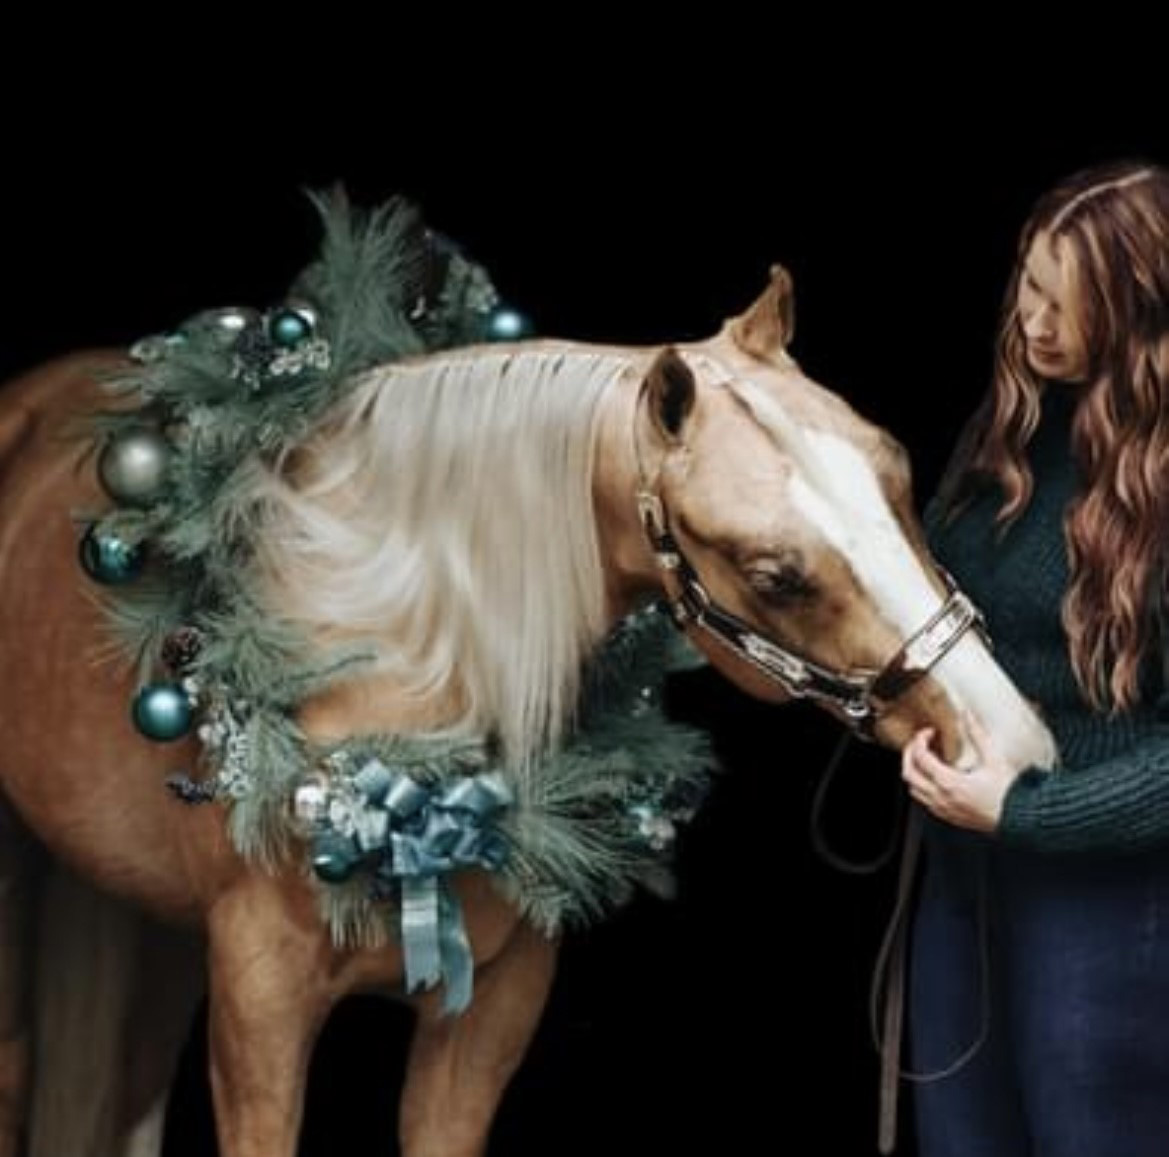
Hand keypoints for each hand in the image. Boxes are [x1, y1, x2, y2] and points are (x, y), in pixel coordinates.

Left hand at [900, 715, 1017, 832]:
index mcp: (949, 782)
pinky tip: (934, 778)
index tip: (929, 732)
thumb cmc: (1009, 794)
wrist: (1021, 819)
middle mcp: (941, 797)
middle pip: (908, 773)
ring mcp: (943, 809)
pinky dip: (921, 786)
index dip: (920, 739)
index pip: (919, 756)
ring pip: (913, 789)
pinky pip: (924, 801)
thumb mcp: (994, 759)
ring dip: (913, 771)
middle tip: (918, 743)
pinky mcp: (948, 816)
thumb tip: (967, 715)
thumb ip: (977, 734)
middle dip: (908, 754)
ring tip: (923, 759)